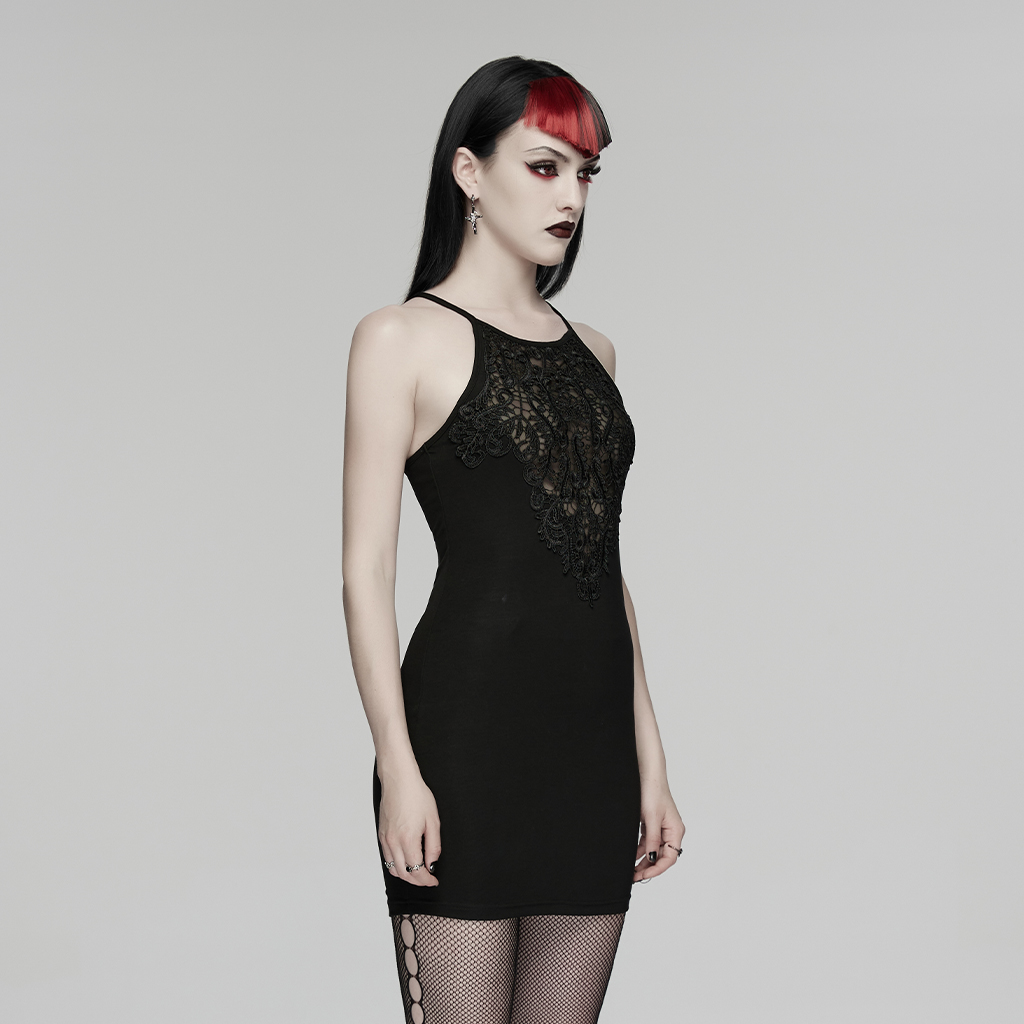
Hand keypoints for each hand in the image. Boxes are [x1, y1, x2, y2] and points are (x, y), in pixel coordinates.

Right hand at [377, 767, 440, 887]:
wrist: (399, 780)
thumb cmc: (416, 795)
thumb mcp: (433, 821)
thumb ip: (434, 846)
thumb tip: (432, 863)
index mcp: (408, 840)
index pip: (417, 871)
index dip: (427, 880)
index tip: (434, 881)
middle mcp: (393, 842)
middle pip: (404, 874)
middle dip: (417, 881)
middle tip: (428, 879)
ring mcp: (385, 839)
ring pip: (393, 868)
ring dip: (406, 875)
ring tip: (418, 872)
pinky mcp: (381, 834)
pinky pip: (387, 858)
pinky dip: (396, 865)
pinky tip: (406, 861)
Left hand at [633, 777, 684, 882]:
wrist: (646, 774)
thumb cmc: (653, 792)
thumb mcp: (651, 818)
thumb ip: (652, 839)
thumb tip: (651, 858)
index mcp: (676, 831)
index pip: (669, 858)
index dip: (656, 869)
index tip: (644, 876)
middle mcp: (671, 832)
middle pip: (661, 856)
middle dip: (649, 868)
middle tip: (634, 877)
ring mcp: (662, 828)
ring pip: (653, 851)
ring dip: (643, 861)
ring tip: (631, 870)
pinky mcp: (652, 824)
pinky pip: (648, 842)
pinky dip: (640, 850)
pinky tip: (632, 856)